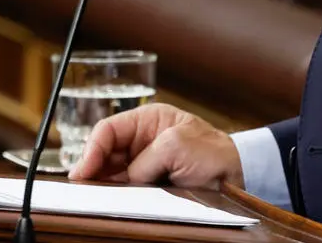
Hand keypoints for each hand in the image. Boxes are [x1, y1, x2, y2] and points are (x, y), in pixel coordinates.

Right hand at [65, 104, 242, 188]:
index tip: (83, 171)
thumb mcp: (177, 146)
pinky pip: (126, 189)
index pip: (108, 130)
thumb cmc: (214, 153)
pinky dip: (117, 195)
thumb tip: (126, 178)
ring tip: (94, 195)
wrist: (239, 177)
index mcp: (147, 120)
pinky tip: (111, 201)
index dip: (92, 149)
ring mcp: (146, 164)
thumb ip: (146, 159)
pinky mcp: (150, 184)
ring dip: (104, 183)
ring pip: (112, 173)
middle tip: (83, 187)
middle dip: (93, 168)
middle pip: (105, 153)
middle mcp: (142, 141)